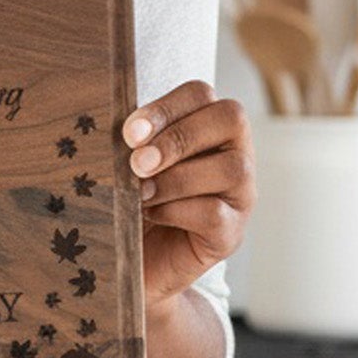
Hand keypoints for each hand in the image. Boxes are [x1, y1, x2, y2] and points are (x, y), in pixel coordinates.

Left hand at [123, 81, 252, 307]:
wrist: (132, 264)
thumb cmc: (130, 201)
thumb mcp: (127, 164)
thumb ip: (131, 140)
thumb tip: (116, 124)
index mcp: (206, 126)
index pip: (201, 94)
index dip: (167, 107)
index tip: (130, 132)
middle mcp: (234, 153)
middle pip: (230, 119)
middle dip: (178, 138)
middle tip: (137, 162)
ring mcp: (241, 194)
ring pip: (231, 168)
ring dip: (177, 178)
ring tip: (139, 193)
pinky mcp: (231, 233)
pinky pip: (215, 213)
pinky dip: (177, 211)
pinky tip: (151, 214)